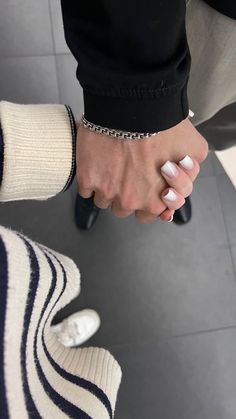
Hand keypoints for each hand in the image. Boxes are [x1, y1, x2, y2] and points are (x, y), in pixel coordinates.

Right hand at [76, 117, 207, 223]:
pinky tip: (98, 164)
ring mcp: (106, 191)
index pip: (148, 216)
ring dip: (107, 187)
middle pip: (123, 209)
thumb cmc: (163, 127)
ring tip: (112, 165)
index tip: (143, 189)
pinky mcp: (87, 179)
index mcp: (155, 201)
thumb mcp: (194, 150)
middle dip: (125, 194)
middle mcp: (130, 201)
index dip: (146, 201)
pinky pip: (85, 190)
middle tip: (127, 174)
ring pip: (103, 200)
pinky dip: (90, 179)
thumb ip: (191, 171)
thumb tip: (184, 180)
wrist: (133, 107)